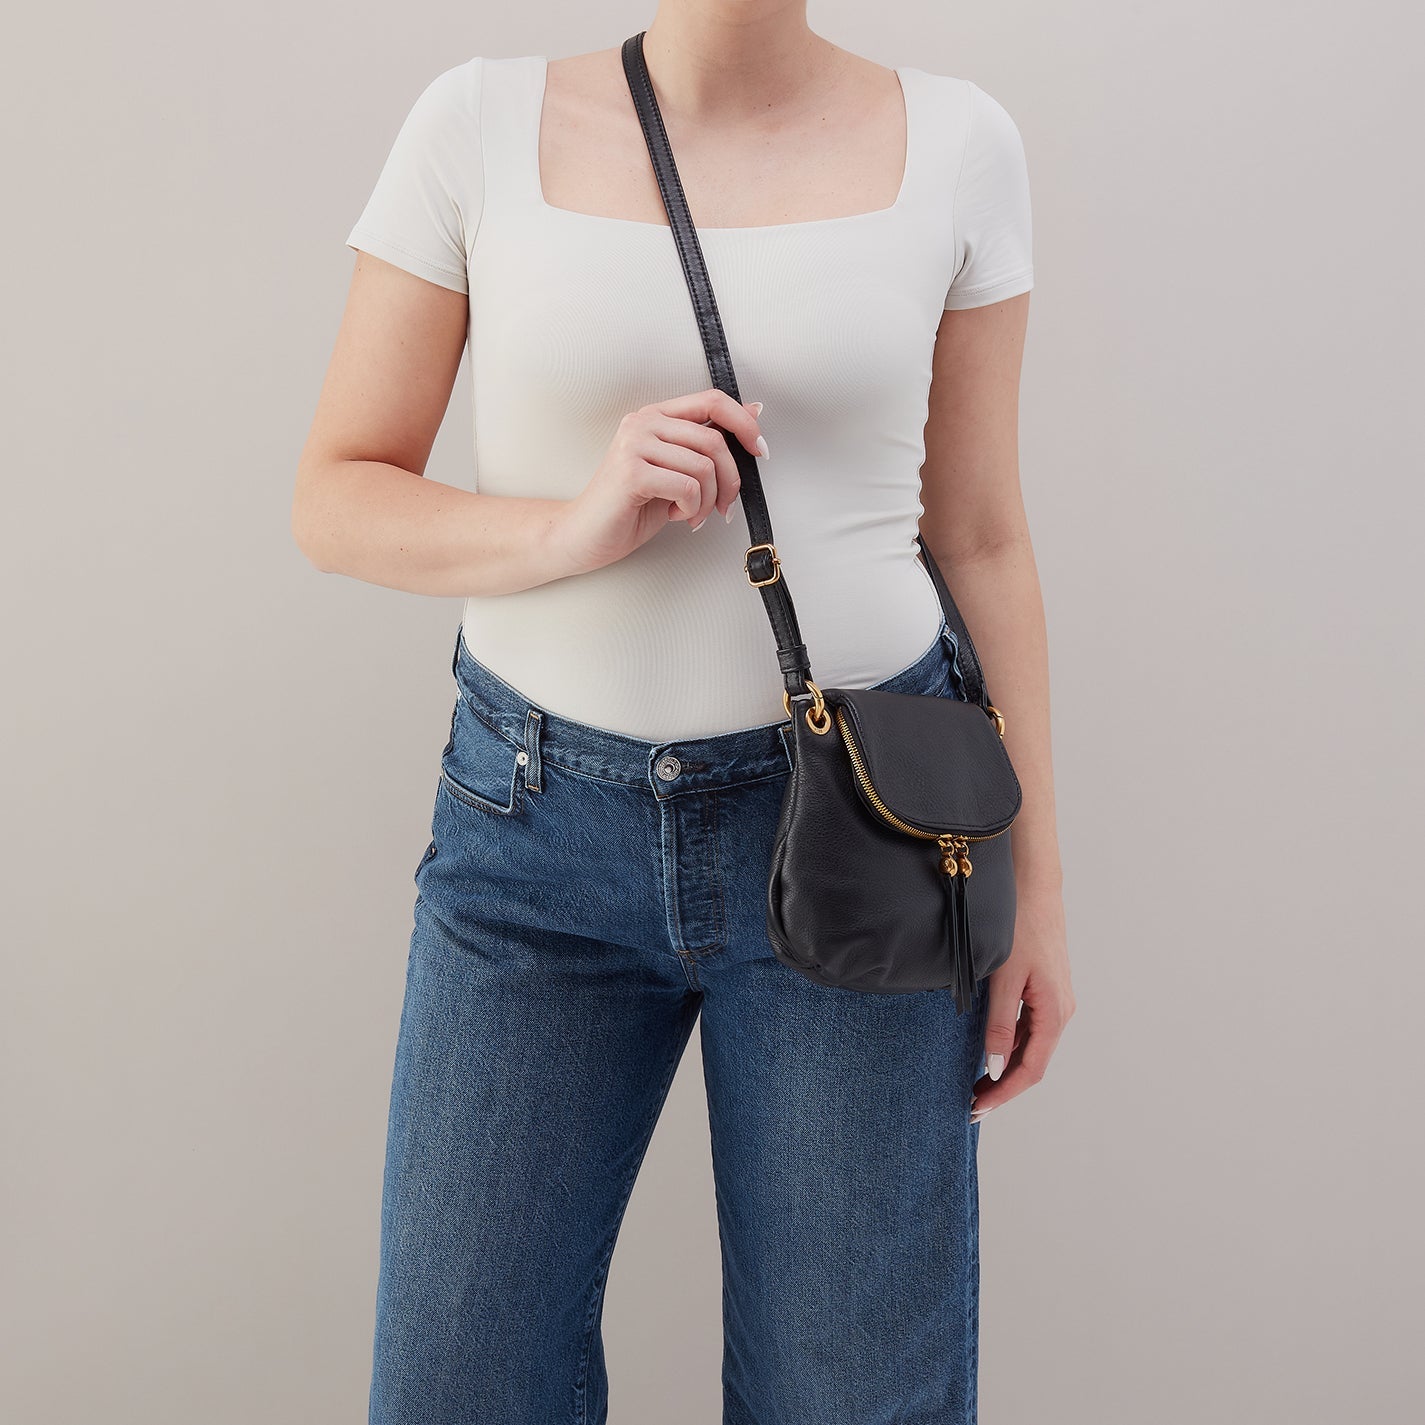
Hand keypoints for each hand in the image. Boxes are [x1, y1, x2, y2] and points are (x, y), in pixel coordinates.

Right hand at [550, 389, 766, 575]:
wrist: (585, 535)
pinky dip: (692, 509)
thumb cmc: (631, 507)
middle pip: (714, 440)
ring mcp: (634, 444)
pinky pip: (688, 487)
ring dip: (709, 501)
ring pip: (704, 466)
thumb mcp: (678, 472)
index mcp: (655, 416)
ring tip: (692, 514)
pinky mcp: (631, 472)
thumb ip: (707, 445)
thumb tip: (753, 412)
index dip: (744, 423)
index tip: (760, 450)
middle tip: (725, 506)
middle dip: (731, 480)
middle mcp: (642, 423)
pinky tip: (676, 516)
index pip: (712, 400)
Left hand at [970, 882, 1073, 1120]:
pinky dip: (1011, 1046)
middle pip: (1033, 1063)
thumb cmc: (1020, 927)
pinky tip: (991, 1053)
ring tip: (977, 1085)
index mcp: (1055, 1012)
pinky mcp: (1046, 990)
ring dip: (1006, 1069)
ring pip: (1032, 1047)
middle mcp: (1061, 1011)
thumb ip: (1000, 1024)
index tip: (977, 1107)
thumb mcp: (1004, 978)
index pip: (1030, 1069)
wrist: (1034, 888)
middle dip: (1004, 1087)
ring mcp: (1055, 1001)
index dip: (1004, 1093)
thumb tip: (996, 1068)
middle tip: (972, 1104)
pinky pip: (1030, 1028)